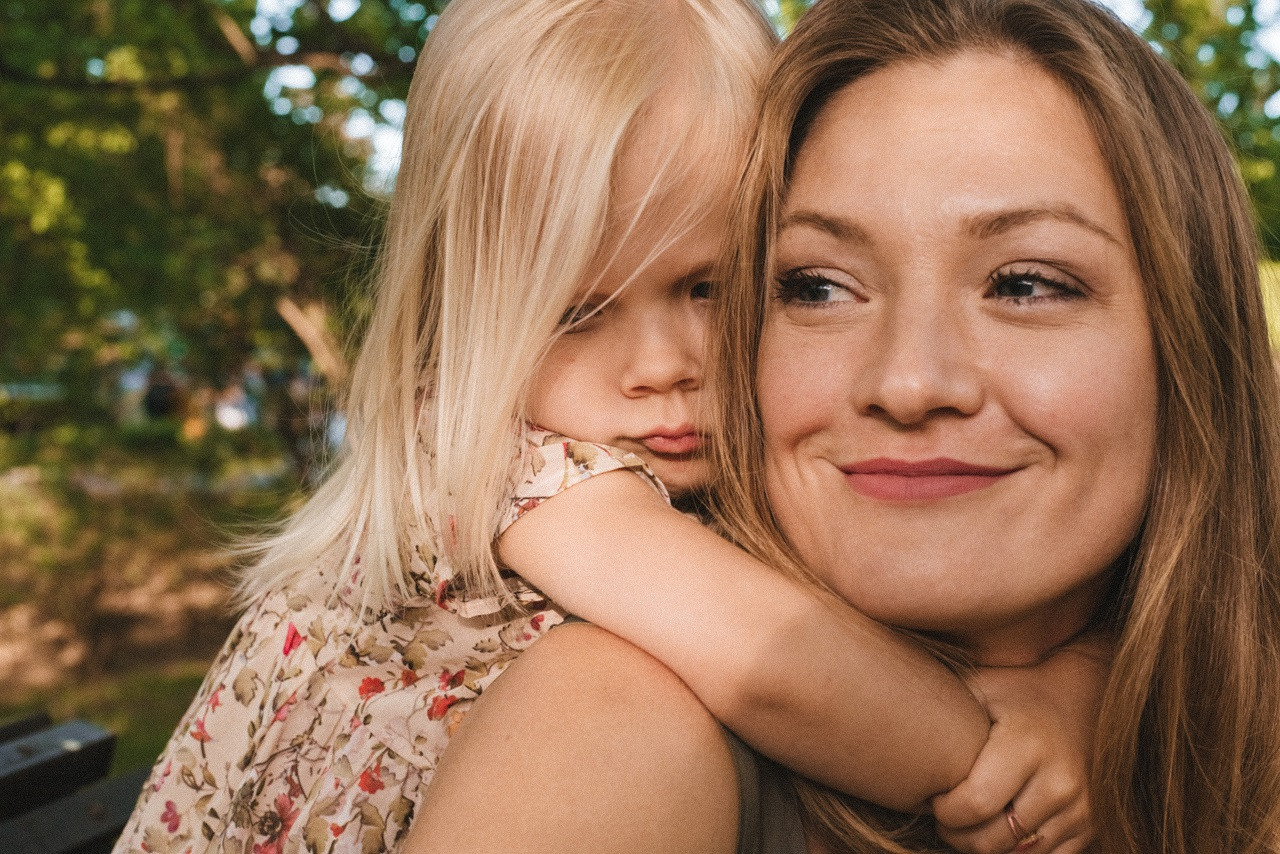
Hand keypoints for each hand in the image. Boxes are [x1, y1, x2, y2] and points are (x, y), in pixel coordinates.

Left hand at [931, 637, 1109, 853]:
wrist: (1083, 697)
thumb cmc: (1015, 691)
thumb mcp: (980, 686)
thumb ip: (942, 704)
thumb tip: (881, 712)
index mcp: (1026, 744)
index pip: (974, 804)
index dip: (943, 811)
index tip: (932, 796)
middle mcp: (1060, 780)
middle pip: (993, 839)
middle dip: (956, 836)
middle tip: (943, 817)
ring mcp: (1080, 808)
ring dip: (983, 847)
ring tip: (968, 822)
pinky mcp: (1091, 826)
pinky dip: (1014, 852)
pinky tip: (998, 828)